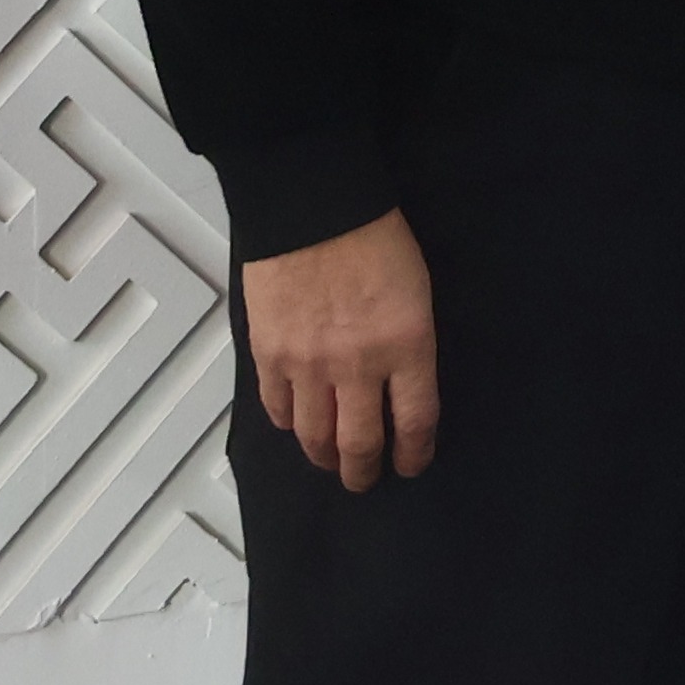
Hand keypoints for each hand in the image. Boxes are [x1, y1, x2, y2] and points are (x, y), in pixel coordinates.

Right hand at [241, 210, 440, 490]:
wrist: (312, 204)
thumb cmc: (376, 237)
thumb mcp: (416, 291)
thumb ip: (408, 345)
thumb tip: (396, 386)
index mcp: (406, 346)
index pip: (414, 422)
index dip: (414, 454)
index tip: (411, 465)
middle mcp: (358, 366)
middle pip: (360, 444)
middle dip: (364, 471)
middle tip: (364, 479)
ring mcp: (308, 365)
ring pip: (314, 437)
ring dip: (324, 457)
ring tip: (330, 461)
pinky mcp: (269, 355)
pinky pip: (277, 408)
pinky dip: (288, 423)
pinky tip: (296, 423)